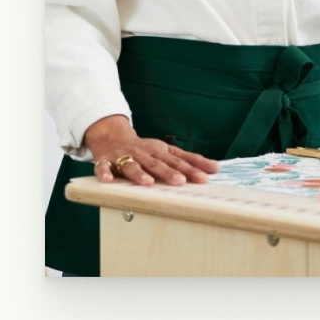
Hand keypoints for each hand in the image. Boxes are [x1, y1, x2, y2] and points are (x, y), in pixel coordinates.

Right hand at [82, 115, 220, 186]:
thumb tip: (216, 168)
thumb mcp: (168, 152)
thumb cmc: (146, 150)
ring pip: (132, 166)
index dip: (191, 170)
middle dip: (168, 172)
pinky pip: (103, 167)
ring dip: (139, 173)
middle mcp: (144, 154)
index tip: (204, 178)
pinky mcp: (106, 162)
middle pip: (157, 164)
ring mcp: (124, 157)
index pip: (178, 162)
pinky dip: (105, 172)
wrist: (113, 137)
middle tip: (180, 181)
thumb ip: (190, 160)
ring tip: (148, 182)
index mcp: (160, 152)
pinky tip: (108, 180)